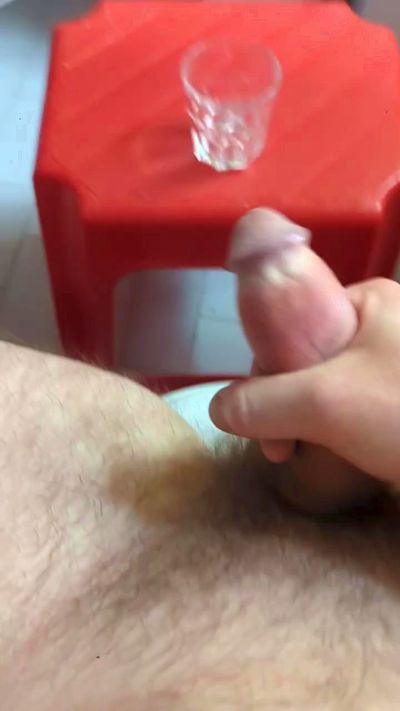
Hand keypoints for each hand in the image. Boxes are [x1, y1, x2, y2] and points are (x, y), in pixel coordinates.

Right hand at [210, 278, 399, 486]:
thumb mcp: (326, 402)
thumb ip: (262, 403)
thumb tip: (217, 410)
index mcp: (368, 302)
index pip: (290, 326)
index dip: (265, 376)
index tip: (264, 431)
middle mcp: (384, 325)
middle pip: (308, 359)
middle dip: (287, 408)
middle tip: (285, 453)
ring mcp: (397, 364)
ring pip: (330, 387)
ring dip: (310, 424)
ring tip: (307, 459)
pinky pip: (356, 407)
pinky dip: (339, 432)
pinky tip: (337, 457)